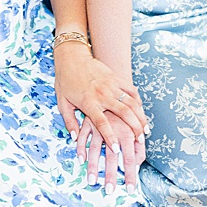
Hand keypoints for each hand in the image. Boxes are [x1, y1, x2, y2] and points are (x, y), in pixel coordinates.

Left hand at [53, 45, 147, 180]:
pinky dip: (138, 101)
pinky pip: (131, 90)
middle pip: (123, 113)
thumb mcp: (62, 104)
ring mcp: (111, 85)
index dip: (110, 137)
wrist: (72, 57)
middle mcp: (102, 94)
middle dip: (134, 128)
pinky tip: (141, 111)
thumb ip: (69, 122)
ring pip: (131, 102)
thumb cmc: (65, 82)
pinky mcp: (116, 78)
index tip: (117, 149)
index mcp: (89, 103)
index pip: (102, 124)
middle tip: (140, 140)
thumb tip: (74, 139)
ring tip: (145, 129)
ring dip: (140, 116)